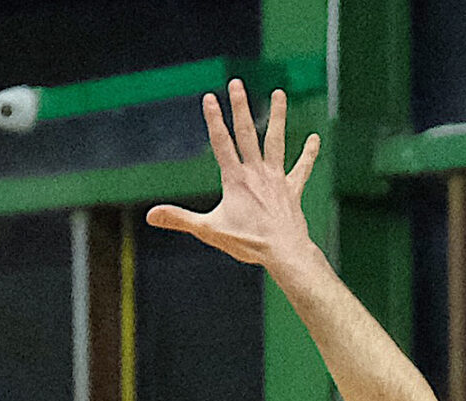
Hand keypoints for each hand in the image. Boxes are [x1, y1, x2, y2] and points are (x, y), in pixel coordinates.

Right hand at [145, 80, 320, 269]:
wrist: (284, 252)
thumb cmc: (247, 243)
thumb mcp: (209, 231)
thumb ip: (180, 219)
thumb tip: (150, 215)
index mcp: (235, 179)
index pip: (221, 143)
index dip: (214, 119)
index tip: (209, 97)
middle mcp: (256, 173)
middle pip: (247, 133)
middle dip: (240, 107)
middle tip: (236, 83)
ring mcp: (276, 179)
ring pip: (276, 141)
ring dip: (277, 116)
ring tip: (279, 92)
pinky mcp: (292, 190)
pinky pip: (301, 168)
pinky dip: (308, 153)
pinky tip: (315, 138)